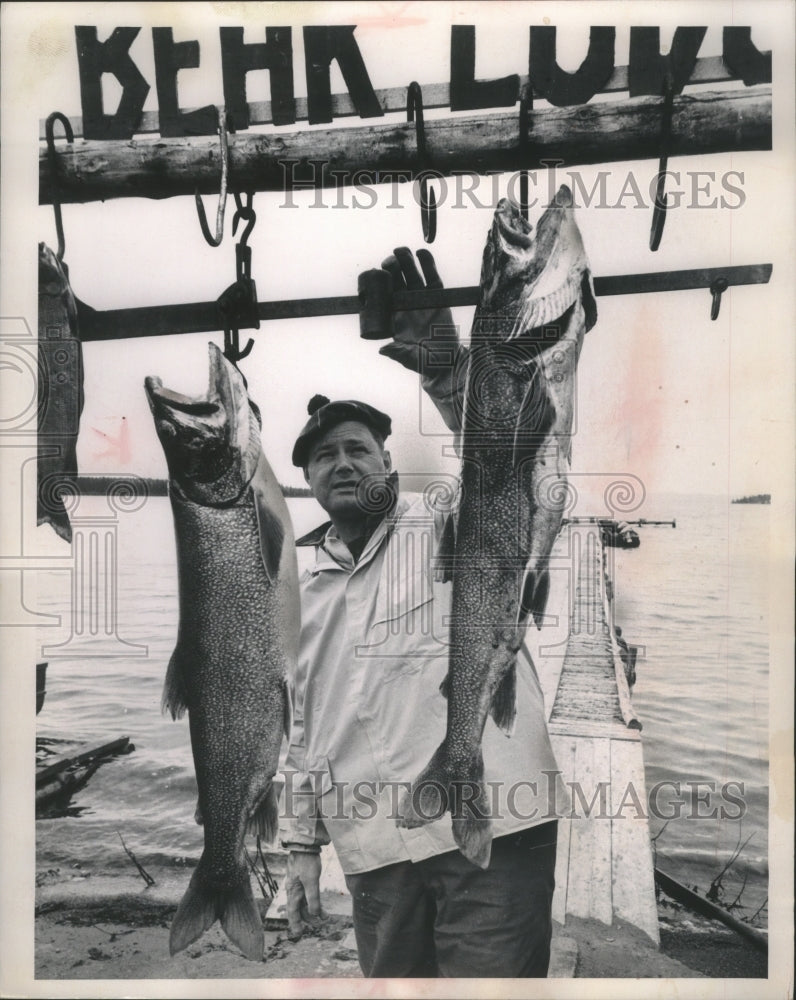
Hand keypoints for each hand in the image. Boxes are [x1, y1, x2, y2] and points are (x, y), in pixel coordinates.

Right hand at [285, 850, 325, 940]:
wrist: (305, 844)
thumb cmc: (307, 862)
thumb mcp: (311, 881)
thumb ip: (312, 898)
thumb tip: (314, 915)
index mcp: (293, 891)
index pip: (293, 912)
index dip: (295, 924)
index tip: (298, 934)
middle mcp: (293, 889)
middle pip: (299, 908)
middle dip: (308, 918)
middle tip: (318, 924)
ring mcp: (298, 884)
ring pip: (304, 902)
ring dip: (313, 910)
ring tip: (324, 916)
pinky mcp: (303, 878)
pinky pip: (307, 894)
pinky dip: (314, 901)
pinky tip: (320, 903)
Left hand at [378, 247, 456, 372]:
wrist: (447, 362)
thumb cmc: (425, 362)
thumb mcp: (410, 359)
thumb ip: (399, 354)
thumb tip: (384, 350)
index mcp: (394, 317)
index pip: (384, 296)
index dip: (379, 284)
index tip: (376, 274)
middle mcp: (406, 305)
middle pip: (397, 281)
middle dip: (391, 269)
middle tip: (389, 262)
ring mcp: (421, 299)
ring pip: (412, 275)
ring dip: (406, 262)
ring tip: (402, 250)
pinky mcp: (438, 296)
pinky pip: (432, 277)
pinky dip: (427, 264)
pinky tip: (422, 252)